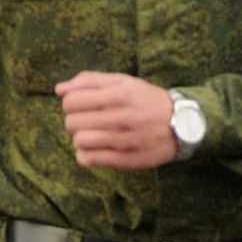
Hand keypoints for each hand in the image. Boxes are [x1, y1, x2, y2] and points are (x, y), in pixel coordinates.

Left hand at [56, 72, 183, 169]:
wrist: (182, 123)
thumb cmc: (146, 100)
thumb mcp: (123, 81)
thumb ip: (90, 81)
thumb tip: (59, 89)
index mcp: (118, 94)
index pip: (72, 101)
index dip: (71, 104)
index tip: (81, 106)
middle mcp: (121, 117)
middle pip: (72, 122)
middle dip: (75, 121)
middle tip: (88, 121)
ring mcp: (124, 140)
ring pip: (80, 141)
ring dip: (81, 138)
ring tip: (92, 135)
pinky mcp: (126, 159)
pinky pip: (89, 160)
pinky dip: (86, 155)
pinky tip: (95, 149)